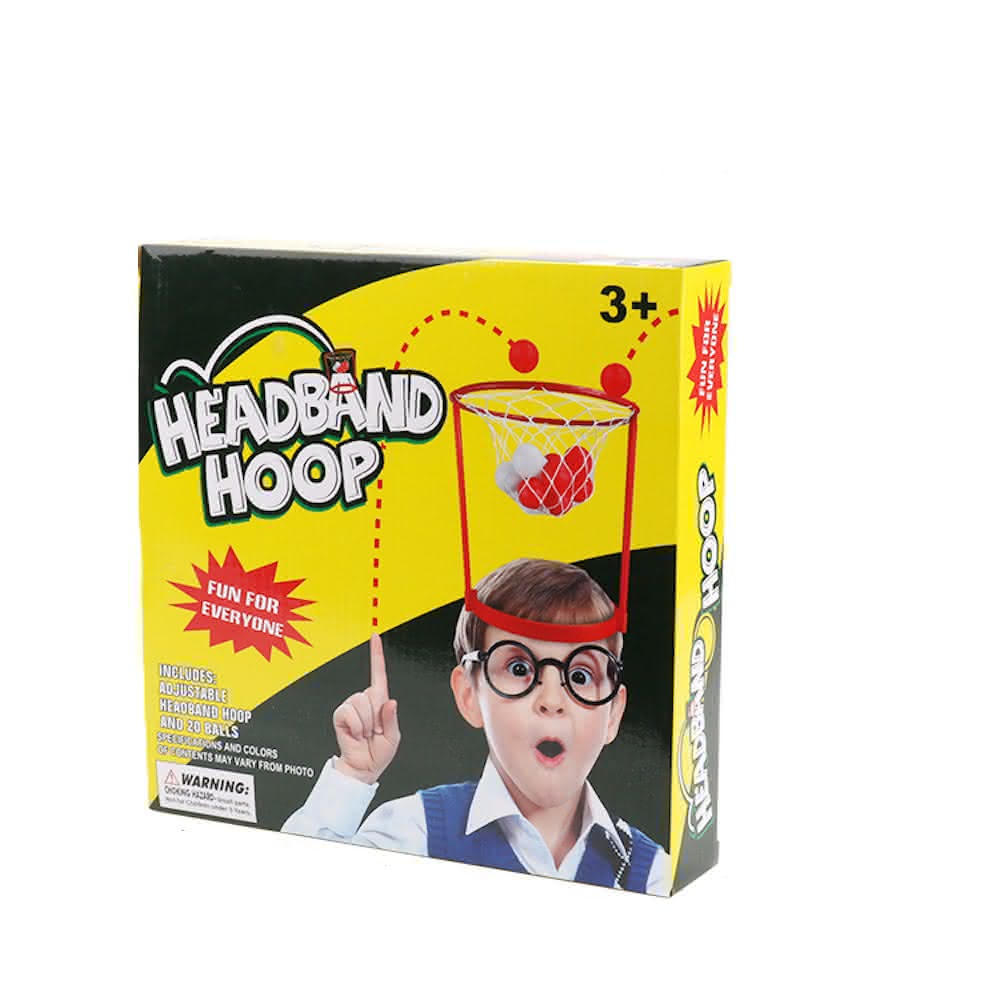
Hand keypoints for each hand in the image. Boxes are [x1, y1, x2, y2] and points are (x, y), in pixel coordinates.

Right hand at [332, 634, 400, 783]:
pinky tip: (356, 733)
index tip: (375, 636)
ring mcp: (352, 706)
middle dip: (376, 716)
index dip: (376, 654)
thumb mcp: (393, 737)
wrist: (362, 767)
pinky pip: (350, 712)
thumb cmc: (378, 753)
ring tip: (365, 733)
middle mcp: (365, 700)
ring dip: (366, 723)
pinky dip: (356, 725)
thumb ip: (392, 719)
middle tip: (374, 731)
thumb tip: (390, 702)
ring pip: (361, 702)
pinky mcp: (341, 713)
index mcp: (380, 701)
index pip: (378, 673)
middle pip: (372, 693)